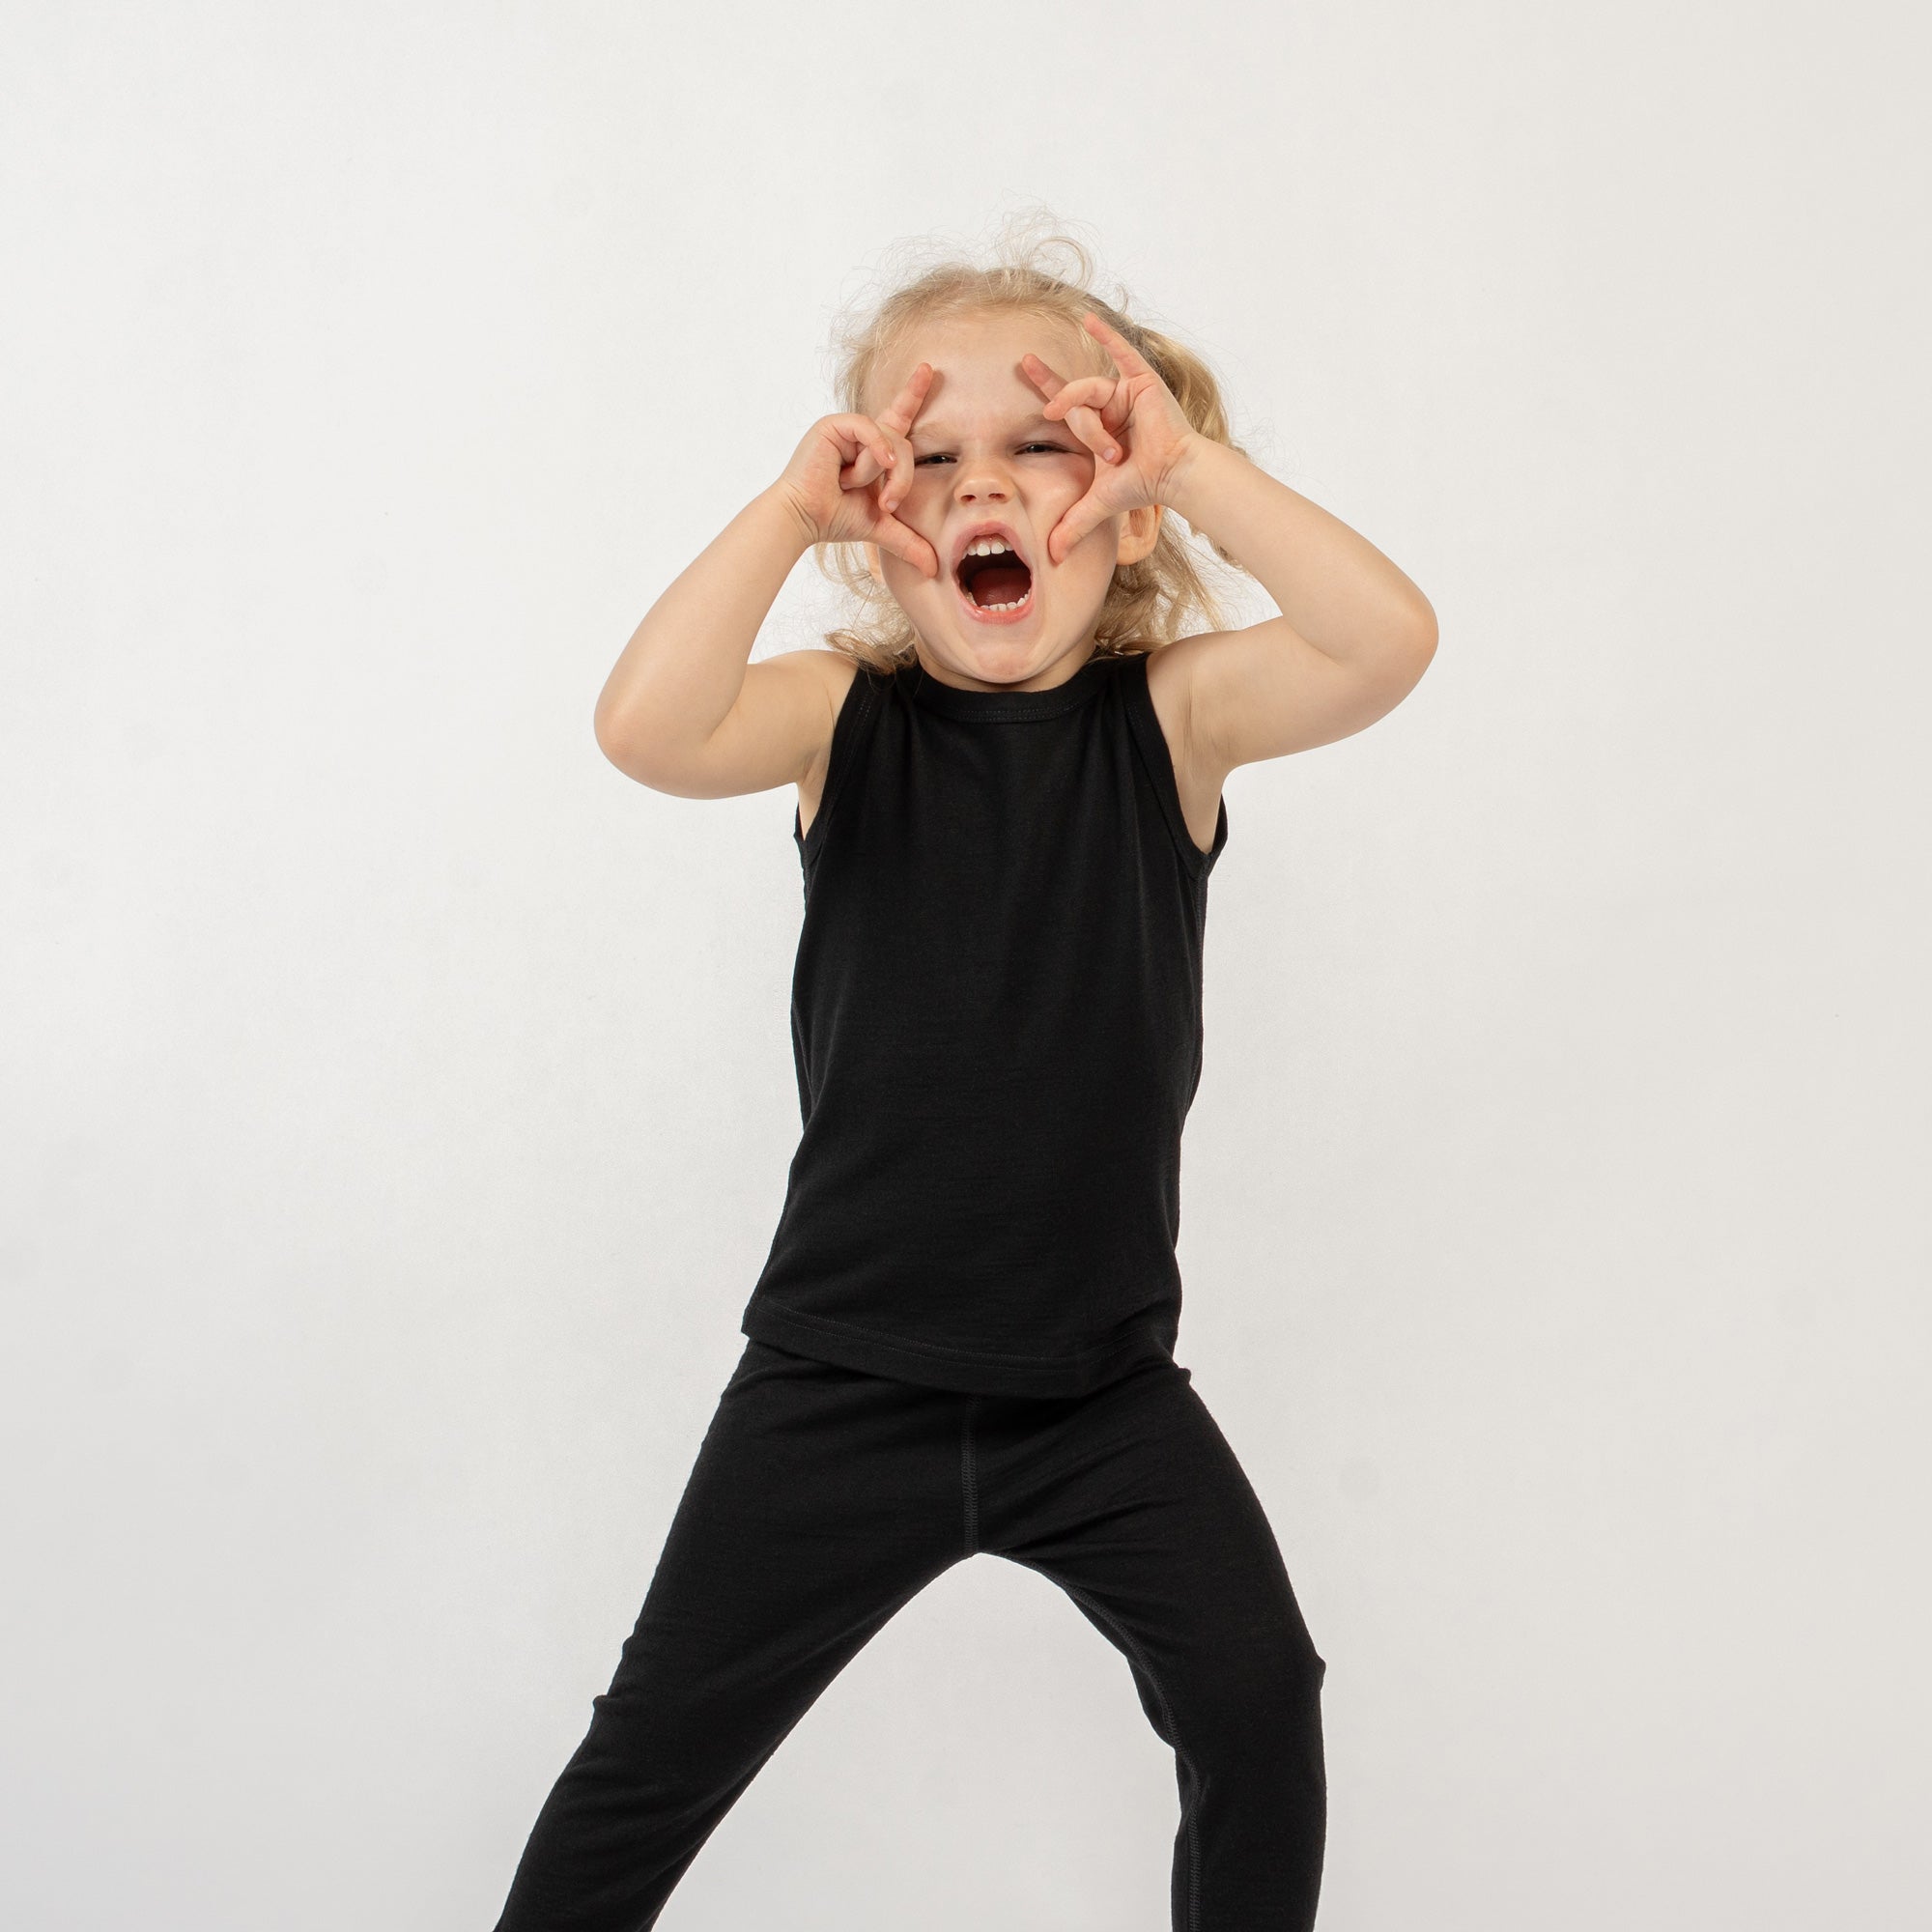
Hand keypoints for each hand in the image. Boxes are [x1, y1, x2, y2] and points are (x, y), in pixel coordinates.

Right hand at [772, 363, 940, 577]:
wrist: (804, 519)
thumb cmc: (834, 519)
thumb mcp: (881, 527)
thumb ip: (909, 541)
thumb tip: (933, 570)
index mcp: (873, 450)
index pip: (900, 417)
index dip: (913, 393)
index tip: (929, 369)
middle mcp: (862, 435)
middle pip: (904, 442)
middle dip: (901, 478)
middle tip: (887, 503)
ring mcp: (847, 428)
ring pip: (888, 440)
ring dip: (877, 472)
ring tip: (855, 488)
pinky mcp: (834, 425)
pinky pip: (869, 428)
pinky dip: (873, 449)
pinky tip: (865, 468)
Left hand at [1021, 311, 1203, 565]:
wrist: (1172, 475)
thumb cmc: (1143, 485)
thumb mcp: (1099, 502)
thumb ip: (1074, 524)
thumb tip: (1052, 558)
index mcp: (1098, 426)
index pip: (1065, 405)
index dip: (1046, 389)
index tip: (1024, 369)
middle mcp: (1109, 406)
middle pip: (1075, 401)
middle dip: (1068, 413)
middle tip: (1044, 394)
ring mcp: (1125, 391)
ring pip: (1091, 390)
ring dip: (1091, 418)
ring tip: (1102, 443)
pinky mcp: (1141, 380)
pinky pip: (1120, 351)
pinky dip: (1106, 335)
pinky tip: (1087, 318)